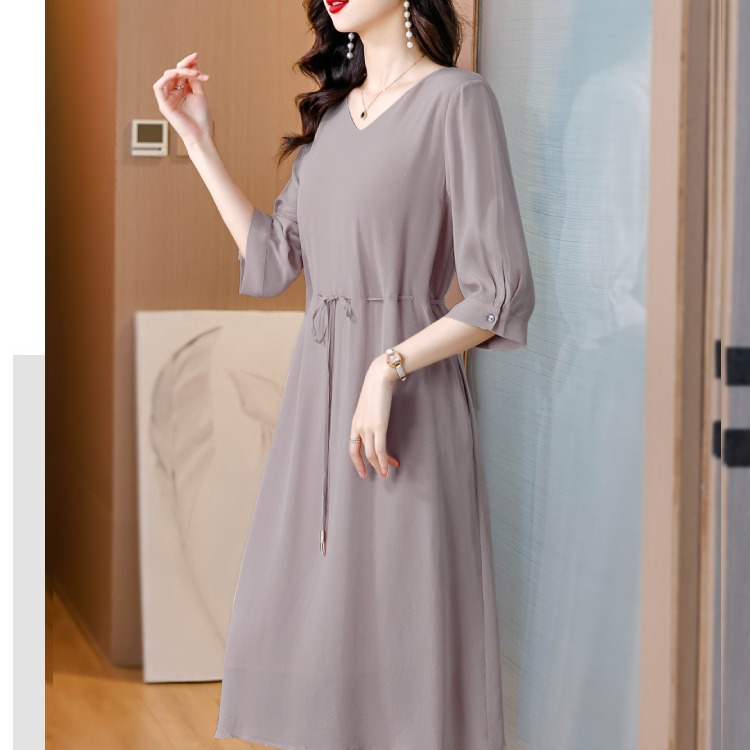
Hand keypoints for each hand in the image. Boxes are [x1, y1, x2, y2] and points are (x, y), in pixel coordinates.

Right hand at [152, 52, 211, 148]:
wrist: (201, 134)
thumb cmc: (202, 117)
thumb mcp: (199, 93)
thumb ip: (194, 78)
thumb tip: (192, 62)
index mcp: (183, 90)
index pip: (182, 73)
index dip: (188, 63)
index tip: (196, 55)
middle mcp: (174, 93)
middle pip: (175, 72)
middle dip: (185, 66)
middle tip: (196, 65)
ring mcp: (167, 98)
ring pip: (168, 77)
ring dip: (180, 72)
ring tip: (194, 74)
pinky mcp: (163, 104)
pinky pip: (158, 87)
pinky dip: (165, 78)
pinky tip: (176, 74)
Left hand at [349, 357, 400, 478]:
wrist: (379, 377)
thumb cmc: (376, 388)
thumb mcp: (369, 405)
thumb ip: (370, 415)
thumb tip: (377, 421)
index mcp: (355, 422)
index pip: (352, 447)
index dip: (357, 461)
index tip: (363, 470)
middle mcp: (358, 427)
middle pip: (360, 453)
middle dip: (368, 466)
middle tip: (378, 474)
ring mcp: (368, 427)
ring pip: (371, 453)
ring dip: (380, 465)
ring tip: (387, 473)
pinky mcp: (378, 426)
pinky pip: (380, 449)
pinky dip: (384, 460)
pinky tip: (389, 466)